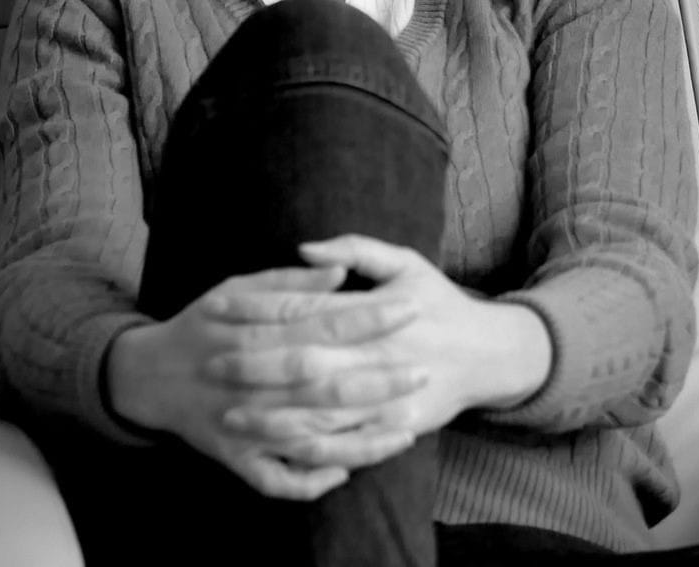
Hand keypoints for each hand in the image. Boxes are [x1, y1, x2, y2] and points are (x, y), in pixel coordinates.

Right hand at [105, 263, 426, 499]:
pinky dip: (311, 479)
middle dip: (379, 377)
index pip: (324, 321)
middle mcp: (254, 379)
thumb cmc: (204, 322)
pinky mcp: (236, 458)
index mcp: (257, 331)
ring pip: (312, 436)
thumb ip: (290, 283)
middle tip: (424, 369)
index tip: (411, 307)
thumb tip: (339, 270)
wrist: (149, 375)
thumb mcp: (238, 287)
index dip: (370, 316)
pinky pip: (278, 479)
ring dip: (361, 435)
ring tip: (407, 427)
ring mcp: (246, 424)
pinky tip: (344, 470)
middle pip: (326, 382)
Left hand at [212, 235, 551, 448]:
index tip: (218, 309)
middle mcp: (374, 353)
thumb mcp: (405, 262)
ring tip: (230, 415)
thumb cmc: (439, 300)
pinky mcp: (393, 429)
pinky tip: (277, 450)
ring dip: (272, 415)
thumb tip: (304, 248)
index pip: (303, 309)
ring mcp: (384, 396)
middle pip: (303, 362)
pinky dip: (310, 451)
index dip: (257, 310)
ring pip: (319, 410)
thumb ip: (356, 249)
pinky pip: (346, 444)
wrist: (488, 353)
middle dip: (254, 366)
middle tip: (210, 366)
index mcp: (371, 310)